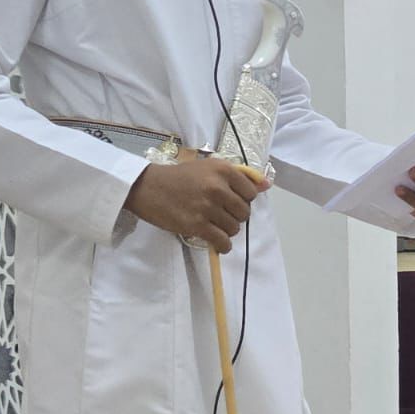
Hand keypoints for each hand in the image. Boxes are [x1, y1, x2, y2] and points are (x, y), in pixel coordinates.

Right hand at [124, 156, 270, 252]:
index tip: (231, 201)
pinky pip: (222, 242)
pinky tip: (217, 242)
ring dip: (227, 230)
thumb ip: (237, 176)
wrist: (148, 187)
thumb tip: (266, 185)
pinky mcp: (197, 225)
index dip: (243, 199)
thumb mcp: (208, 167)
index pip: (251, 192)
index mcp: (223, 170)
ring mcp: (207, 208)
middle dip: (235, 216)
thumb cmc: (179, 177)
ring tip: (214, 225)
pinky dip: (223, 245)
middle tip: (220, 214)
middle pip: (244, 212)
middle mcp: (217, 188)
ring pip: (234, 228)